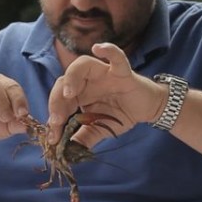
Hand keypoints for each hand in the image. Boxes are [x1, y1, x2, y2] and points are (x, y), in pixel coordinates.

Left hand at [46, 43, 164, 145]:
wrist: (148, 108)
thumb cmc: (121, 114)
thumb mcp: (99, 130)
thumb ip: (83, 138)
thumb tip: (66, 153)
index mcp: (78, 93)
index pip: (59, 99)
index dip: (54, 116)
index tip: (53, 136)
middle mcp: (87, 80)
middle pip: (63, 81)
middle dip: (56, 100)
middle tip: (57, 119)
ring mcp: (103, 73)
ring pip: (82, 64)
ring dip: (72, 77)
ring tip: (69, 94)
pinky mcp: (122, 71)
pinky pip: (116, 57)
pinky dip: (108, 50)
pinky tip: (98, 48)